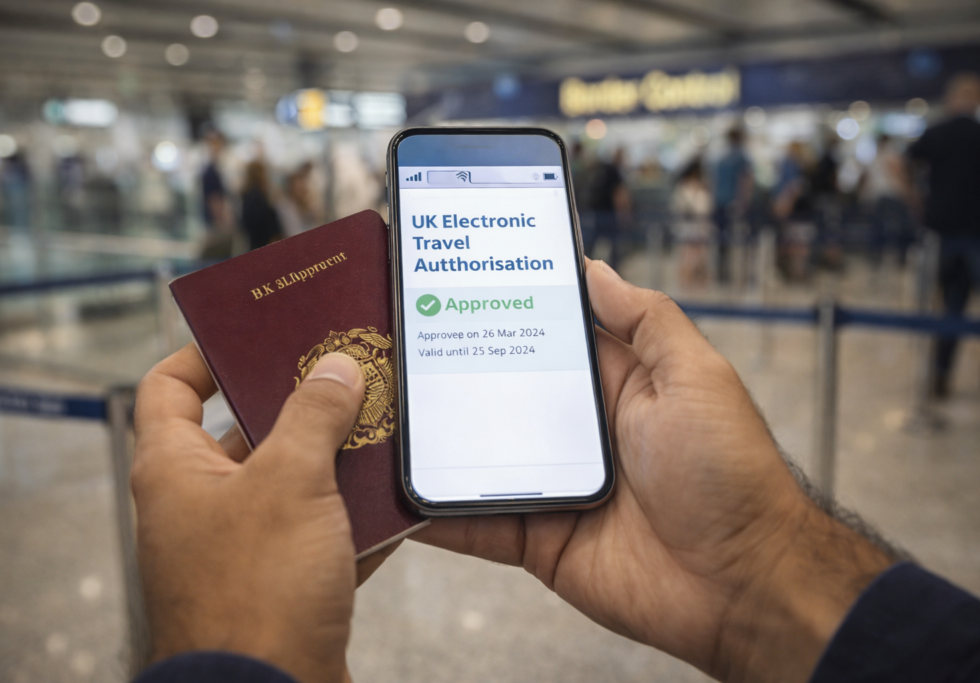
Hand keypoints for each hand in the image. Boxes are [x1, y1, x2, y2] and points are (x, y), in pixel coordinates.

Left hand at [133, 344, 381, 682]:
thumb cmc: (256, 592)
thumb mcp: (291, 481)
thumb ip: (314, 415)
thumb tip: (335, 368)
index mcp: (175, 469)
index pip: (169, 387)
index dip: (206, 354)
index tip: (255, 336)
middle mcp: (199, 504)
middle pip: (243, 431)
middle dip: (297, 404)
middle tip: (343, 373)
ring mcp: (238, 546)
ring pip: (287, 482)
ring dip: (332, 459)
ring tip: (379, 427)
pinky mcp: (277, 583)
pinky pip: (314, 533)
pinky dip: (348, 516)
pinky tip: (391, 498)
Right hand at [413, 261, 892, 682]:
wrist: (742, 586)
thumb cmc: (731, 475)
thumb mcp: (697, 377)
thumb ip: (645, 320)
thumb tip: (593, 266)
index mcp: (611, 385)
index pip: (544, 337)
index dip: (502, 311)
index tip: (448, 283)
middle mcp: (575, 432)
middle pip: (497, 395)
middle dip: (449, 373)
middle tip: (391, 342)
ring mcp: (551, 487)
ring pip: (474, 457)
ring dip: (432, 441)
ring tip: (378, 411)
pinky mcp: (536, 539)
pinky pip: (474, 525)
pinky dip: (435, 514)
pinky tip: (395, 494)